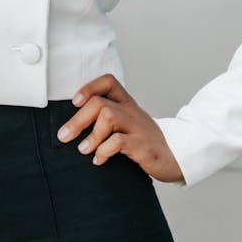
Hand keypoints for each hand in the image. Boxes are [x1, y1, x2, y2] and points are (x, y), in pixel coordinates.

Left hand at [55, 73, 185, 183]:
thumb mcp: (128, 124)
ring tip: (83, 150)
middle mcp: (132, 112)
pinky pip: (118, 142)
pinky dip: (103, 151)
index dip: (89, 87)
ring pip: (108, 117)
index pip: (108, 82)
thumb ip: (106, 119)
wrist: (177, 157)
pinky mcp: (142, 146)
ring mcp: (138, 128)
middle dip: (78, 120)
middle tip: (65, 136)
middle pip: (100, 103)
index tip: (75, 102)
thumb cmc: (145, 141)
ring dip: (91, 135)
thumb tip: (72, 126)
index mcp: (127, 104)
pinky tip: (99, 160)